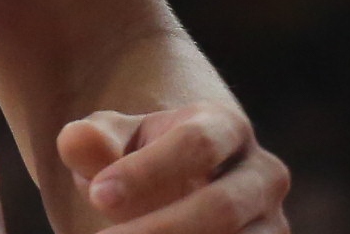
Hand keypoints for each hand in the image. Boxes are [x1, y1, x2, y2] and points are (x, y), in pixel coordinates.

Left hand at [59, 102, 287, 232]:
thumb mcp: (110, 142)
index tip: (97, 196)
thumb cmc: (133, 159)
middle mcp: (263, 174)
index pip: (196, 144)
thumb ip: (93, 141)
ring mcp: (273, 223)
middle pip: (222, 206)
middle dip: (160, 229)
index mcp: (224, 127)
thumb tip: (76, 141)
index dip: (146, 171)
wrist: (169, 191)